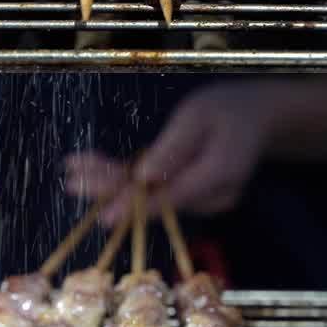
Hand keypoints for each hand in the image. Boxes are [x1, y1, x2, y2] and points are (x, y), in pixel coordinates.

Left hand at [63, 83, 275, 222]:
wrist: (256, 116)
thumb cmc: (227, 110)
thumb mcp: (199, 117)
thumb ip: (173, 148)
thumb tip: (144, 177)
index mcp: (218, 175)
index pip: (170, 197)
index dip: (134, 207)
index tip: (105, 216)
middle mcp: (209, 195)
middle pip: (153, 199)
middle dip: (109, 192)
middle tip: (71, 184)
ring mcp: (199, 198)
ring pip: (147, 194)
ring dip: (108, 183)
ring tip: (71, 172)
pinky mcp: (188, 192)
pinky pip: (152, 187)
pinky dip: (121, 178)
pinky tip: (89, 167)